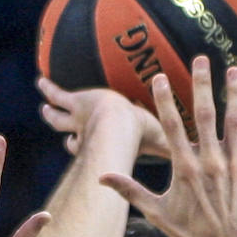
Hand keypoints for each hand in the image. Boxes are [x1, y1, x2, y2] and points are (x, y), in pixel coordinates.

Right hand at [37, 75, 170, 160]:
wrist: (120, 127)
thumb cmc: (139, 138)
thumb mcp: (158, 142)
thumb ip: (172, 146)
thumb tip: (195, 148)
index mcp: (103, 150)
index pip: (91, 154)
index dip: (81, 150)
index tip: (73, 146)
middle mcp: (87, 138)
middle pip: (72, 142)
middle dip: (68, 138)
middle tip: (59, 131)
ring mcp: (78, 120)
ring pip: (59, 118)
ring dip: (53, 109)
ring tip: (44, 104)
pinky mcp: (75, 103)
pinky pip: (59, 95)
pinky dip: (49, 90)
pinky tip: (41, 82)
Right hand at [99, 57, 236, 236]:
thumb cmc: (190, 235)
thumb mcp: (156, 213)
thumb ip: (130, 190)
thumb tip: (100, 178)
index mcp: (184, 169)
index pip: (171, 127)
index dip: (164, 100)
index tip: (159, 77)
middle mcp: (210, 163)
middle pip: (204, 115)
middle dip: (201, 84)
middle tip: (201, 58)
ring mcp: (234, 166)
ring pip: (234, 121)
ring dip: (233, 93)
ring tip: (233, 68)